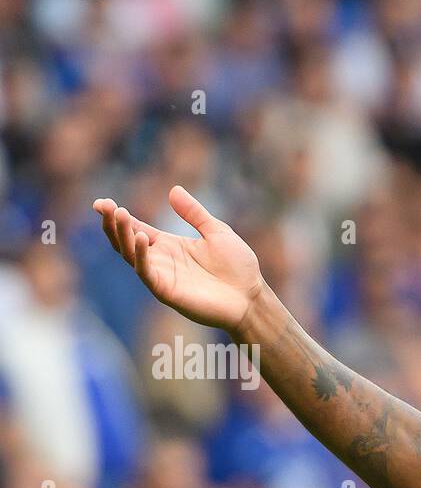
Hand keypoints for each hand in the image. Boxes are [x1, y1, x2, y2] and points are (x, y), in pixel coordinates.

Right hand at [91, 186, 264, 332]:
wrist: (252, 297)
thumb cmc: (238, 268)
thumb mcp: (216, 231)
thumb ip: (194, 213)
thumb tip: (173, 190)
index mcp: (169, 246)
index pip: (135, 229)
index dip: (117, 216)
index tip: (101, 203)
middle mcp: (161, 260)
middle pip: (126, 241)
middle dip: (113, 224)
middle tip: (104, 206)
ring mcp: (162, 276)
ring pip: (130, 255)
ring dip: (122, 235)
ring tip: (118, 214)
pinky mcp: (167, 291)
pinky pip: (146, 273)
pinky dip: (141, 255)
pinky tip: (141, 237)